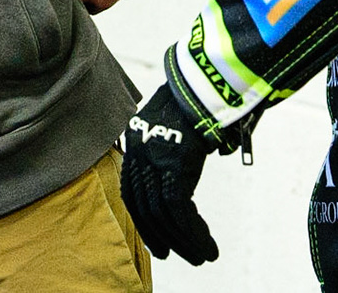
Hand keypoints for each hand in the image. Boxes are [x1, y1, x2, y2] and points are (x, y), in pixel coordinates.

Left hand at [119, 85, 218, 264]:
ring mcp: (156, 160)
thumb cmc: (194, 95)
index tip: (154, 238)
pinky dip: (194, 232)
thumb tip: (192, 160)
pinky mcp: (176, 166)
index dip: (141, 219)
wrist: (203, 80)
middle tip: (173, 255)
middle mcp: (140, 153)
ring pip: (164, 215)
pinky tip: (207, 245)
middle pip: (144, 208)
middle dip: (161, 236)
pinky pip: (181, 211)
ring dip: (184, 241)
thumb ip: (170, 142)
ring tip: (201, 256)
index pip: (130, 192)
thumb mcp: (173, 118)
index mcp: (136, 141)